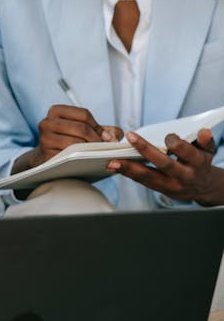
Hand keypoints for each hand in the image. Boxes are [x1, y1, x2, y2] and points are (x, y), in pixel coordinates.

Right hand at [13, 104, 122, 172]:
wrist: (46, 157)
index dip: (98, 126)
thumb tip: (115, 136)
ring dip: (91, 150)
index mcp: (56, 111)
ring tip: (99, 154)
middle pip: (81, 128)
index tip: (107, 138)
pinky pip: (69, 157)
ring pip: (76, 143)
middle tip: (106, 148)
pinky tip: (88, 161)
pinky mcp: (46, 155)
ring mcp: (44, 139)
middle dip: (97, 139)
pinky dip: (81, 159)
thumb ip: (103, 129)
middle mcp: (47, 122)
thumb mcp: (83, 130)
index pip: (84, 114)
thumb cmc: (69, 140)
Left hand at [106, 127, 223, 205]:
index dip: (177, 144)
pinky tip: (115, 166)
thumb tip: (203, 131)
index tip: (168, 136)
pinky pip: (143, 182)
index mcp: (197, 164)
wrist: (202, 188)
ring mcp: (171, 185)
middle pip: (164, 164)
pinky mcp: (160, 189)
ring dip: (129, 169)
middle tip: (131, 138)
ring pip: (149, 177)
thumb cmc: (201, 162)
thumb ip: (205, 140)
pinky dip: (129, 173)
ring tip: (112, 161)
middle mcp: (183, 176)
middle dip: (147, 151)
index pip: (186, 152)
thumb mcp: (207, 151)